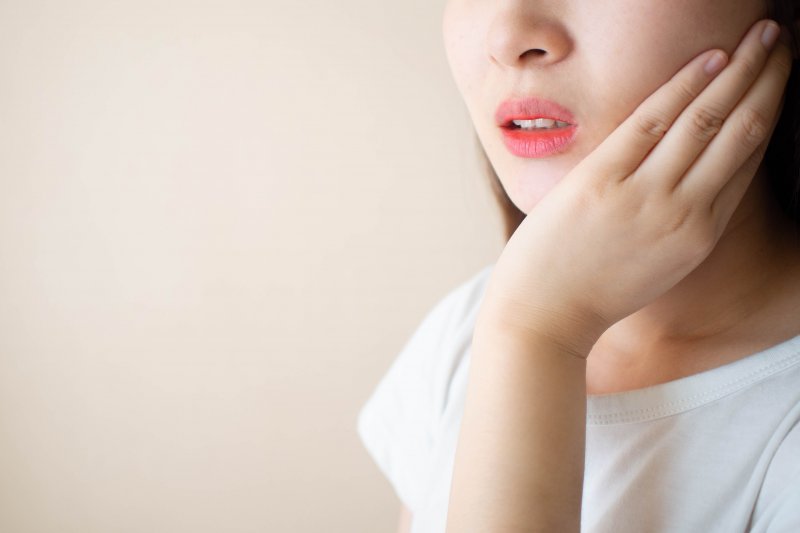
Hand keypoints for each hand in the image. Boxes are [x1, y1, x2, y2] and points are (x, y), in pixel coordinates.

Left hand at [479, 19, 793, 355]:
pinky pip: (652, 120)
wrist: (543, 317)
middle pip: (742, 133)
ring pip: (707, 120)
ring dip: (742, 71)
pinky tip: (712, 58)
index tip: (777, 83)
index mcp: (701, 235)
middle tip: (786, 42)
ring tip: (764, 35)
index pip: (746, 161)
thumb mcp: (654, 266)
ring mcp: (646, 196)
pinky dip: (685, 86)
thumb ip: (678, 223)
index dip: (767, 113)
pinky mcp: (604, 181)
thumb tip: (685, 180)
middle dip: (770, 81)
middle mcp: (686, 213)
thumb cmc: (591, 291)